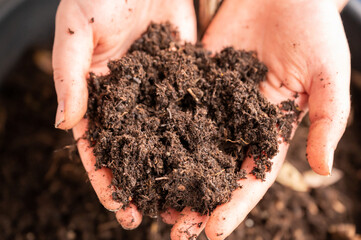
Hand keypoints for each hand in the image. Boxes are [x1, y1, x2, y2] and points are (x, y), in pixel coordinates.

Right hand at [52, 0, 195, 229]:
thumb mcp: (77, 30)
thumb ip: (70, 76)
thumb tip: (65, 125)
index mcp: (97, 93)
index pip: (98, 146)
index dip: (107, 179)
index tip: (120, 209)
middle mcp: (128, 98)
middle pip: (135, 149)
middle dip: (145, 184)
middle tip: (159, 217)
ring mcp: (158, 89)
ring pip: (166, 136)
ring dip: (175, 168)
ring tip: (190, 198)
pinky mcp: (185, 75)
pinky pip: (192, 108)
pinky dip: (200, 135)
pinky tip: (212, 158)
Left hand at [169, 0, 350, 238]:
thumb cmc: (313, 29)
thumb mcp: (328, 75)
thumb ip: (328, 120)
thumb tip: (324, 169)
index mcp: (270, 129)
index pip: (251, 176)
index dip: (233, 205)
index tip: (212, 233)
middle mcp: (238, 122)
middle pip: (215, 168)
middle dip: (197, 200)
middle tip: (175, 229)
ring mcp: (214, 101)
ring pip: (190, 144)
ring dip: (172, 173)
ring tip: (151, 201)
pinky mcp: (194, 77)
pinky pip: (174, 105)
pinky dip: (158, 129)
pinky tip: (140, 149)